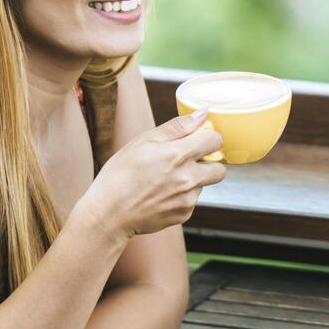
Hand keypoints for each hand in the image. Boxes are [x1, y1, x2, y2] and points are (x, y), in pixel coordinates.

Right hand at [76, 110, 225, 237]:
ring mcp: (188, 199)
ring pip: (204, 184)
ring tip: (164, 180)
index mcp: (178, 155)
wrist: (108, 213)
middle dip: (208, 162)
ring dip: (193, 179)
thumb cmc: (121, 174)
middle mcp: (188, 179)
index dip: (208, 137)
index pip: (215, 140)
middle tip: (187, 161)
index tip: (198, 139)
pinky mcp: (184, 215)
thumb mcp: (144, 141)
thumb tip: (203, 114)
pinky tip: (161, 194)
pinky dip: (182, 195)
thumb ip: (178, 127)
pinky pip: (192, 200)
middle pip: (220, 168)